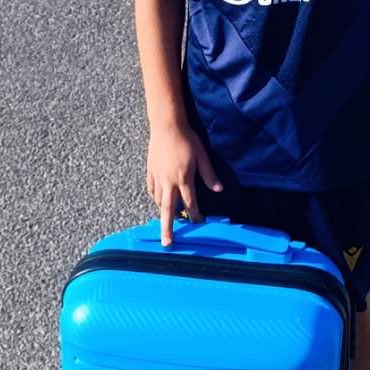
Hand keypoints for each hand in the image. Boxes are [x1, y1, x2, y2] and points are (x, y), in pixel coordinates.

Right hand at [146, 122, 221, 245]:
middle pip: (168, 209)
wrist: (166, 125)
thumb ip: (209, 174)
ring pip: (158, 200)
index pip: (190, 202)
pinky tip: (157, 200)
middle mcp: (168, 181)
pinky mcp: (150, 171)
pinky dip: (154, 197)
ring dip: (163, 211)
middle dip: (168, 228)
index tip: (198, 222)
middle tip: (167, 243)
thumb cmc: (187, 139)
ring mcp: (157, 177)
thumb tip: (219, 189)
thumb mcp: (202, 155)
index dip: (195, 214)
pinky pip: (150, 189)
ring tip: (166, 221)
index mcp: (183, 178)